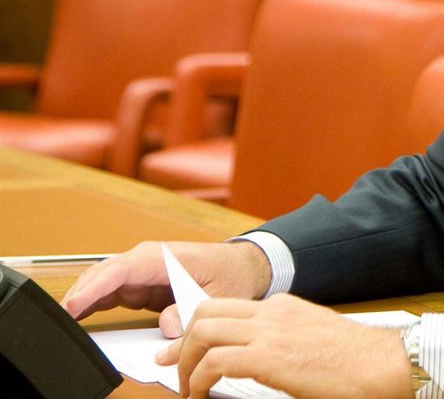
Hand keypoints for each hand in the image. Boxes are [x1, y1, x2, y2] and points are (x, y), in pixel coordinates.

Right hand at [62, 240, 270, 336]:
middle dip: (80, 295)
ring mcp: (141, 272)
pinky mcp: (140, 285)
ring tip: (64, 324)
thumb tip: (168, 326)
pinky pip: (109, 293)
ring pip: (101, 284)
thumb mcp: (218, 295)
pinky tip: (78, 320)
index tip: (74, 306)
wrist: (242, 266)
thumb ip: (191, 310)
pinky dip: (92, 305)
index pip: (122, 269)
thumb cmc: (232, 274)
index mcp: (165, 257)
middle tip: (60, 322)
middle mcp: (148, 260)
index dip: (95, 288)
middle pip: (104, 275)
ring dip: (82, 301)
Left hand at [160, 294, 411, 398]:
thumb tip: (253, 363)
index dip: (198, 330)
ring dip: (186, 362)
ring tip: (187, 388)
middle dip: (182, 341)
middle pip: (207, 312)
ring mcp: (270, 330)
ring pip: (203, 331)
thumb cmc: (356, 362)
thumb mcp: (312, 342)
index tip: (183, 350)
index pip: (227, 308)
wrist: (381, 365)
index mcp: (284, 307)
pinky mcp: (268, 356)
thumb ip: (282, 344)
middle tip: (172, 367)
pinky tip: (202, 395)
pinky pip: (214, 362)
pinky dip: (198, 380)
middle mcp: (273, 311)